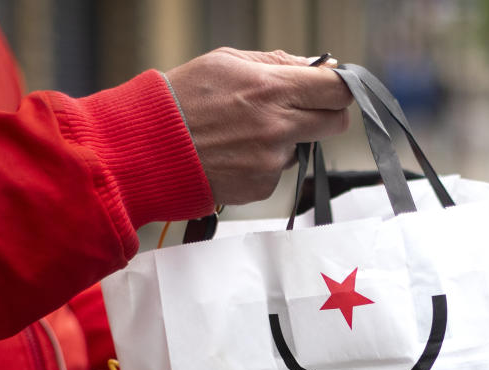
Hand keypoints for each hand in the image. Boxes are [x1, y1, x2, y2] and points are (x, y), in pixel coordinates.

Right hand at [166, 48, 351, 205]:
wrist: (149, 148)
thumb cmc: (182, 100)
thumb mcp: (227, 62)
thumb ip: (277, 63)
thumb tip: (315, 65)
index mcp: (272, 89)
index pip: (336, 89)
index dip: (339, 86)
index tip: (332, 86)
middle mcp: (277, 127)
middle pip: (336, 122)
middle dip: (326, 112)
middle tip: (303, 108)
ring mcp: (271, 161)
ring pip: (304, 147)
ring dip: (288, 138)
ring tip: (246, 131)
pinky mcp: (261, 187)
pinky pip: (279, 171)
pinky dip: (264, 162)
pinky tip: (235, 152)